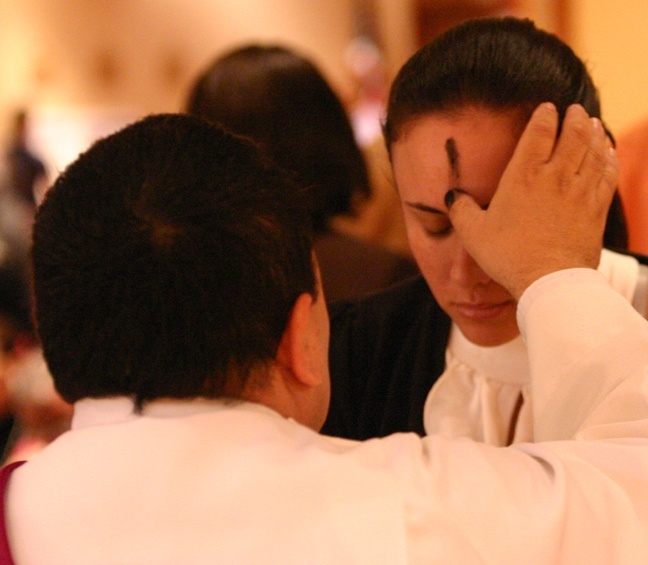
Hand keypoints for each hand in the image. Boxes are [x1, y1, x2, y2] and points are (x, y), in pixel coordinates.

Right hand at [446, 103, 617, 299]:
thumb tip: (453, 196)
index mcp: (523, 177)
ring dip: (593, 133)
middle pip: (573, 135)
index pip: (539, 133)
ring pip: (593, 151)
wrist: (547, 279)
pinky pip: (607, 175)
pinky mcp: (595, 209)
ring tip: (592, 122)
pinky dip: (608, 158)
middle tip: (574, 109)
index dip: (545, 116)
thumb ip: (462, 210)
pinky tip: (608, 152)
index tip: (548, 108)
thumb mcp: (474, 233)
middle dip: (574, 117)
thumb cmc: (508, 255)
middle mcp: (554, 177)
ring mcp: (579, 192)